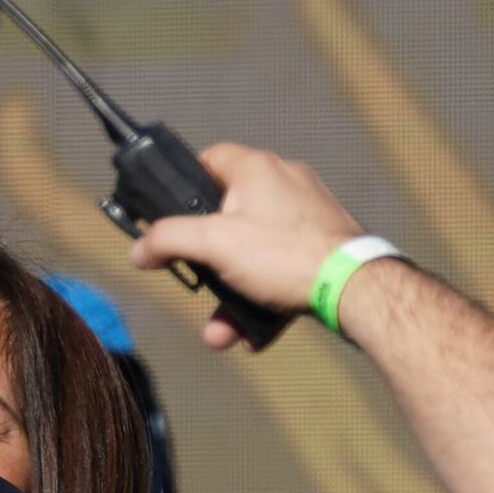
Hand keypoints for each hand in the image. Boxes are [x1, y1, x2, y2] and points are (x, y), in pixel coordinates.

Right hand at [129, 143, 380, 353]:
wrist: (356, 286)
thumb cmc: (285, 254)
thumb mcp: (213, 245)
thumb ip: (167, 240)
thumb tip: (137, 251)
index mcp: (256, 167)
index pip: (209, 159)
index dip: (183, 185)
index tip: (168, 215)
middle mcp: (285, 182)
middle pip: (228, 214)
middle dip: (207, 261)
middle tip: (196, 280)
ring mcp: (309, 214)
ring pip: (255, 251)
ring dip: (232, 292)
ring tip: (220, 330)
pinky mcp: (325, 244)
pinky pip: (282, 269)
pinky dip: (263, 298)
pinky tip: (252, 333)